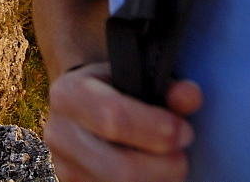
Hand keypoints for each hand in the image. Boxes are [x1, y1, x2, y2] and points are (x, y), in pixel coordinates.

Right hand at [43, 62, 201, 181]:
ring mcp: (63, 167)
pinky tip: (154, 175)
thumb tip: (190, 96)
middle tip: (183, 155)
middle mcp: (59, 132)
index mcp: (69, 93)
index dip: (156, 129)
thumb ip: (167, 86)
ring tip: (170, 165)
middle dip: (165, 168)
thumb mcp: (137, 77)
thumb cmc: (117, 89)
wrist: (85, 108)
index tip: (184, 131)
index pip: (113, 117)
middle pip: (120, 169)